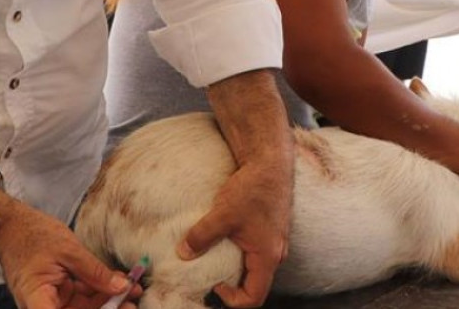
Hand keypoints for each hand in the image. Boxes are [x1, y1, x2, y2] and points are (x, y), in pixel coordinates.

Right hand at [0, 201, 137, 308]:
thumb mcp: (69, 250)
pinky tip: (120, 284)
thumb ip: (95, 272)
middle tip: (132, 301)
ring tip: (133, 289)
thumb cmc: (32, 235)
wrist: (11, 226)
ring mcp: (52, 302)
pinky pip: (82, 299)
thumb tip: (121, 288)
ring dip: (109, 302)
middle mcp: (43, 307)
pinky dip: (100, 292)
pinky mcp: (59, 295)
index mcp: (38, 300)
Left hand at [179, 161, 291, 306]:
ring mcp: (274, 241)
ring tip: (214, 256)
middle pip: (254, 284)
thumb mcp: (222, 214)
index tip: (214, 285)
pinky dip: (239, 253)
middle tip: (209, 274)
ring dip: (234, 267)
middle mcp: (275, 253)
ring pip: (254, 267)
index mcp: (267, 257)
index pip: (254, 298)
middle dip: (231, 284)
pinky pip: (255, 251)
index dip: (231, 299)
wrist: (269, 163)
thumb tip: (183, 253)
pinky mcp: (269, 230)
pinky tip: (223, 238)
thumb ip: (201, 236)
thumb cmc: (253, 189)